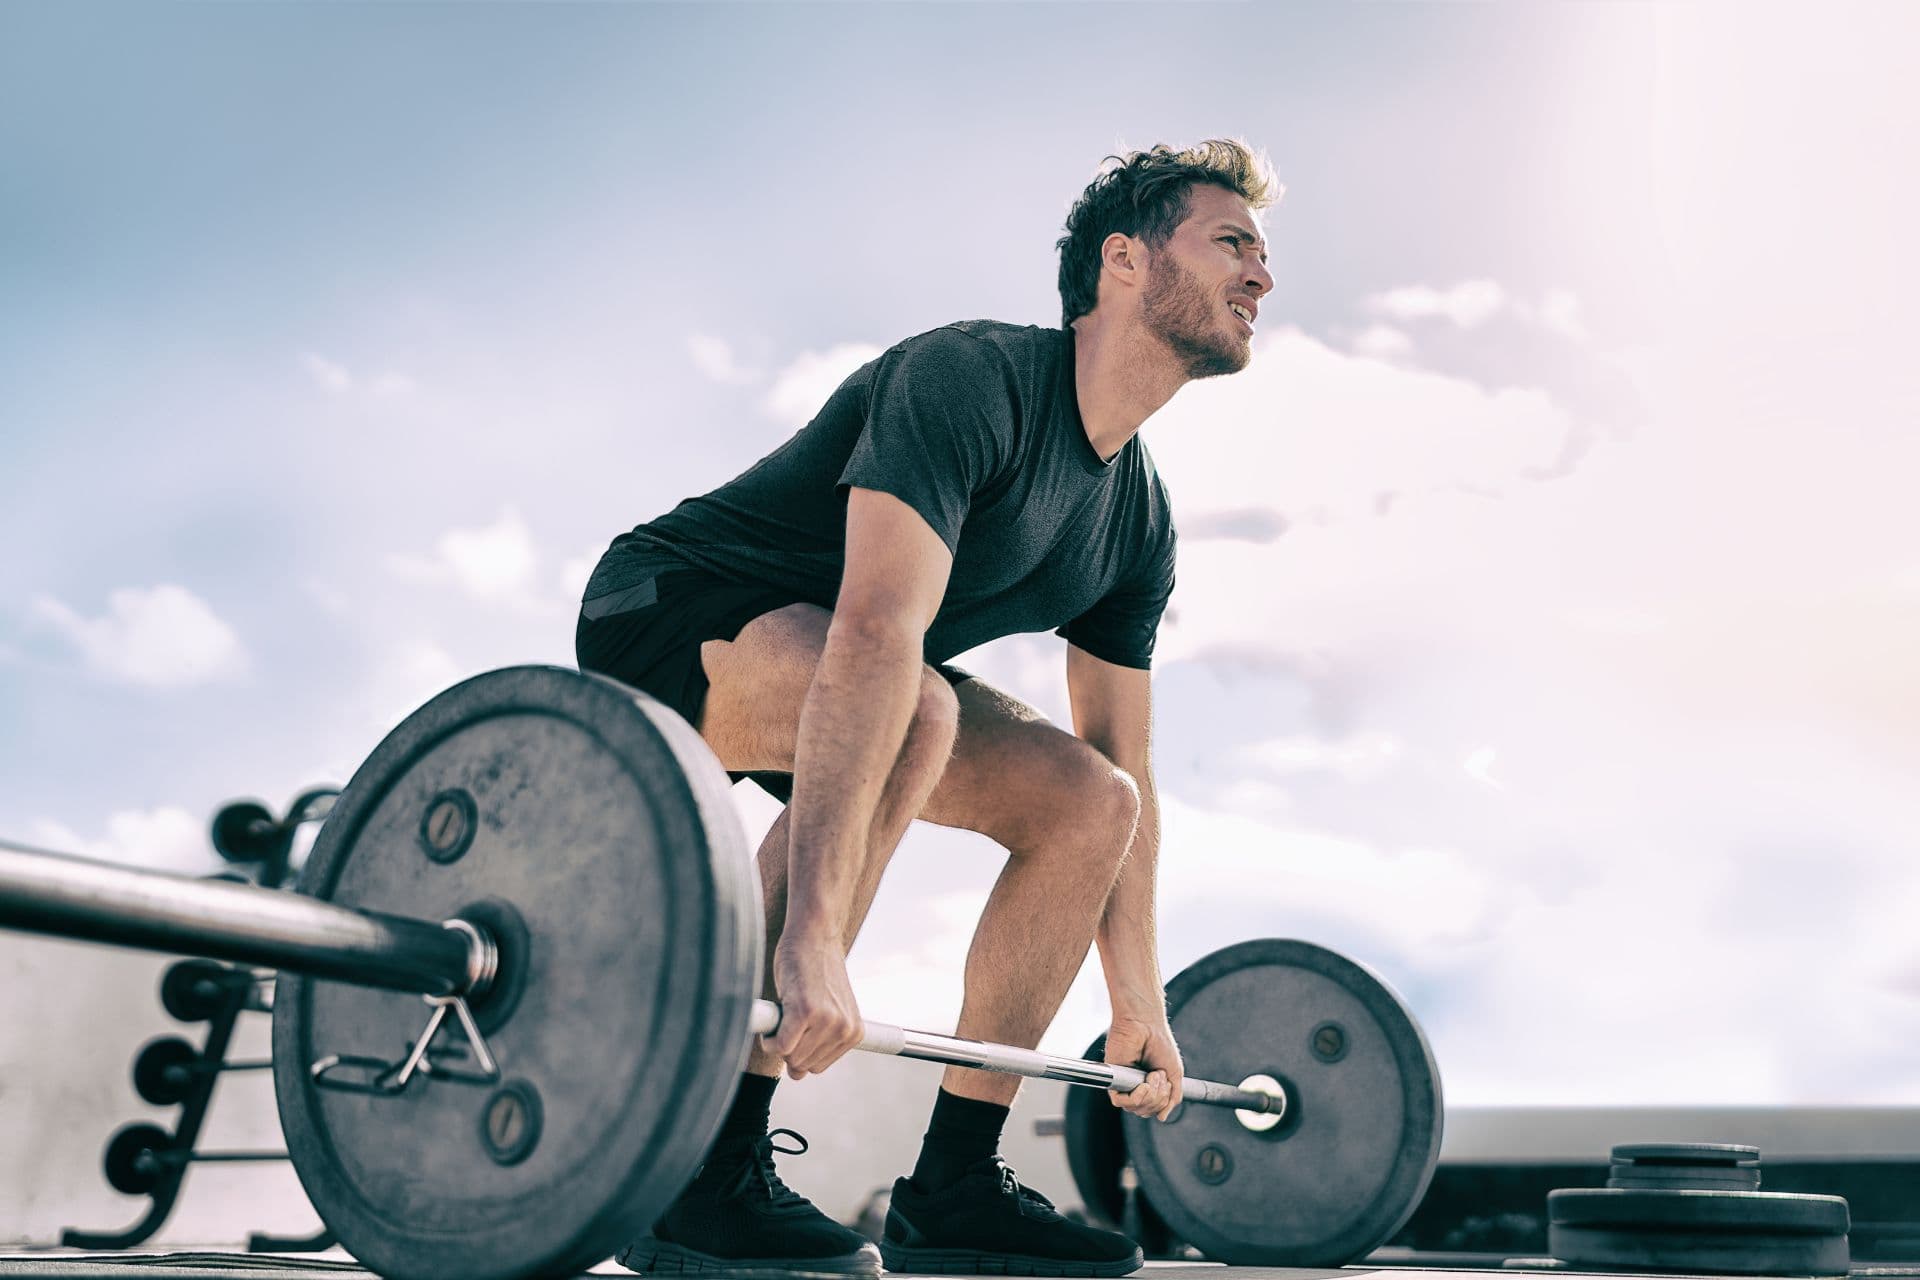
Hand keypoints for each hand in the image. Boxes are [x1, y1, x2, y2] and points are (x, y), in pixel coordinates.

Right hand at [768, 934, 863, 1079]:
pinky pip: (781, 1046)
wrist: (814, 935)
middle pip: (803, 1065)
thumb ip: (817, 1041)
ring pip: (791, 1058)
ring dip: (778, 1041)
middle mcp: (844, 1029)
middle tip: (788, 1020)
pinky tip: (774, 1019)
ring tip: (784, 1014)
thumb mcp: (828, 1009)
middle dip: (789, 1048)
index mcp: (854, 1032)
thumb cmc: (815, 970)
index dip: (800, 1051)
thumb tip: (798, 1075)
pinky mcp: (806, 1011)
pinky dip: (770, 1039)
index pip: (818, 1066)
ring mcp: (827, 1021)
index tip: (797, 1030)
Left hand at [1104, 1010, 1183, 1119]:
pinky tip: (1143, 1084)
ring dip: (1150, 1095)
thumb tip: (1162, 1118)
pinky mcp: (1113, 1079)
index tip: (1167, 1082)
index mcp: (1149, 1086)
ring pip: (1135, 1109)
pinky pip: (1120, 1102)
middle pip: (1146, 1112)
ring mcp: (1124, 1084)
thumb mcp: (1175, 1074)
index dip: (1163, 1102)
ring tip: (1152, 1075)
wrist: (1146, 1026)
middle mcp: (1135, 1087)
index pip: (1154, 1109)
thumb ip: (1172, 1098)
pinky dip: (1136, 1097)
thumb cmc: (1160, 1044)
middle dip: (1158, 1097)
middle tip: (1159, 1075)